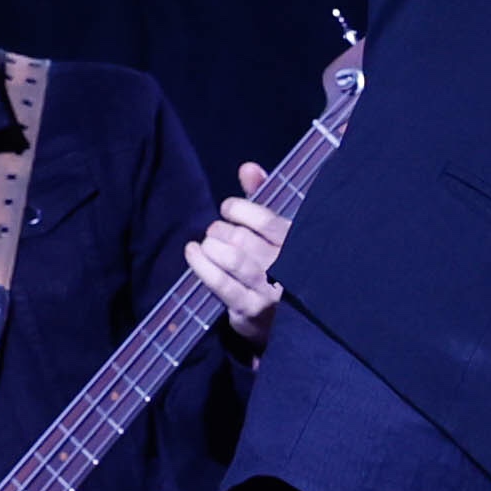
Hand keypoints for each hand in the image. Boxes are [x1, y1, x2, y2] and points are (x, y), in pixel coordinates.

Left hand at [186, 163, 289, 347]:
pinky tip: (193, 254)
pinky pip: (221, 284)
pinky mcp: (251, 311)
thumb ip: (263, 198)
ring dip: (211, 247)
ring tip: (206, 245)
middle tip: (215, 233)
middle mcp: (287, 267)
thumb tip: (248, 168)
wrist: (290, 321)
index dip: (238, 209)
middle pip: (242, 238)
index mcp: (297, 243)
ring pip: (232, 258)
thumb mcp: (279, 232)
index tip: (227, 210)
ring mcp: (269, 291)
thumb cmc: (281, 267)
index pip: (264, 219)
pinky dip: (202, 266)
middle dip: (220, 231)